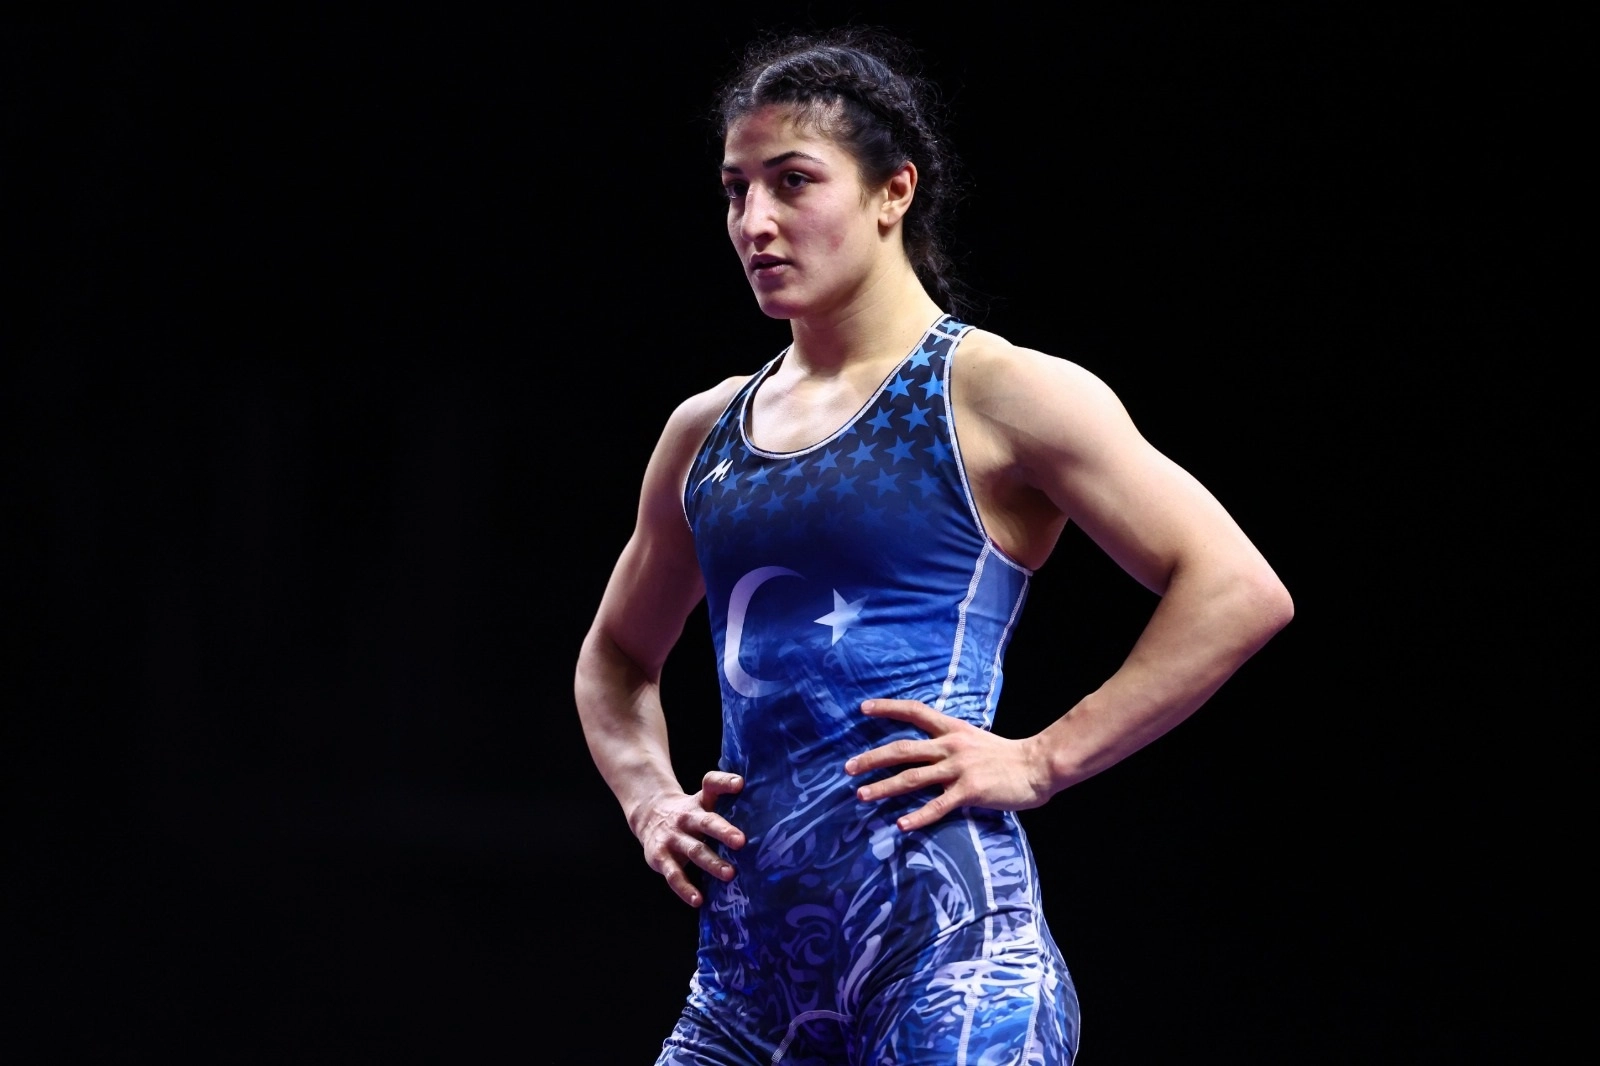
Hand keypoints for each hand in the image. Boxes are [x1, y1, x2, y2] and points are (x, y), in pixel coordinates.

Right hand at [631, 771, 744, 906]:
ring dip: (711, 863)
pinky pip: (674, 875)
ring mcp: (672, 837)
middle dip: (723, 831)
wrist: (649, 815)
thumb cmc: (689, 813)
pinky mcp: (660, 857)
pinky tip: (698, 900)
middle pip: (706, 822)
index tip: (739, 784)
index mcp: (699, 802)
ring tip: (730, 874)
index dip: (725, 782)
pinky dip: (685, 889)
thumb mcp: (704, 801)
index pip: (711, 784)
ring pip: (694, 850)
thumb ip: (726, 805)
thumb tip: (762, 813)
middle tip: (741, 842)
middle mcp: (686, 817)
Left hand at [844, 700, 1054, 831]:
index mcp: (952, 730)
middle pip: (902, 749)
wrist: (1038, 765)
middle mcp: (950, 746)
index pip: (915, 711)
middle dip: (872, 758)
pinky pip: (937, 806)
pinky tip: (901, 825)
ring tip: (861, 795)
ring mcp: (958, 769)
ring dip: (883, 787)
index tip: (863, 708)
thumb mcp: (976, 740)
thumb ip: (952, 745)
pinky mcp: (968, 791)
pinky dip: (917, 817)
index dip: (888, 708)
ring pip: (912, 778)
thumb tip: (931, 752)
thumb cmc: (1009, 756)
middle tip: (847, 768)